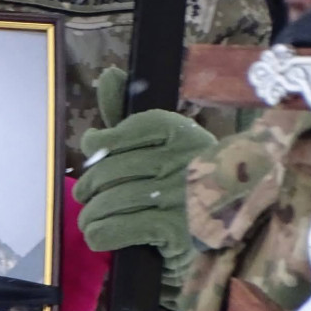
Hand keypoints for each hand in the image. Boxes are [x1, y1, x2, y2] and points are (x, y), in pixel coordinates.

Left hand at [72, 67, 215, 307]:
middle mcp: (181, 162)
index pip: (124, 132)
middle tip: (84, 195)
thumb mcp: (161, 139)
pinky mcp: (174, 232)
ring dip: (90, 214)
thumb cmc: (183, 175)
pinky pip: (117, 229)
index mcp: (180, 133)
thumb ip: (127, 112)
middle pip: (110, 171)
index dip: (99, 143)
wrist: (226, 221)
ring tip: (90, 218)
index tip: (92, 150)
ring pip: (109, 202)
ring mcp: (179, 198)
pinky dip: (99, 234)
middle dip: (88, 186)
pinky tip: (99, 235)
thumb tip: (107, 75)